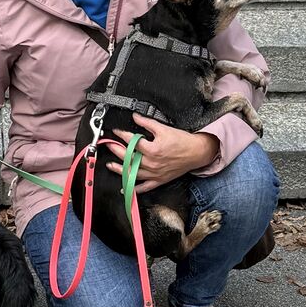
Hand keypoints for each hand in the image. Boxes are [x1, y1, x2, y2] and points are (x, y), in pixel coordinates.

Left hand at [105, 116, 219, 194]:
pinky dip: (134, 189)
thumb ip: (147, 123)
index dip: (122, 135)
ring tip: (110, 165)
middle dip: (116, 150)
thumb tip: (135, 117)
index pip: (132, 141)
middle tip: (108, 145)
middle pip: (128, 158)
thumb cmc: (182, 141)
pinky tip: (124, 188)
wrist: (196, 152)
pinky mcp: (159, 180)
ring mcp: (154, 173)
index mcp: (153, 149)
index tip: (116, 131)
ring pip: (132, 173)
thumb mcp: (164, 128)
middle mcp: (152, 163)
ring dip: (119, 169)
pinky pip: (144, 187)